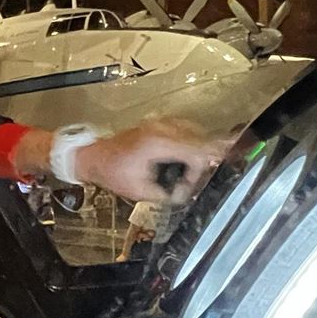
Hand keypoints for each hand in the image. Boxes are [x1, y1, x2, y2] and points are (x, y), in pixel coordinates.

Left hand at [77, 122, 230, 203]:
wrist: (94, 156)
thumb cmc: (113, 173)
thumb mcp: (140, 191)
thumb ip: (167, 194)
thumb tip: (186, 195)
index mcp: (159, 144)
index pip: (196, 150)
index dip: (210, 162)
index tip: (222, 169)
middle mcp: (163, 129)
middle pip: (200, 140)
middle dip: (205, 160)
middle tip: (197, 181)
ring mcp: (161, 123)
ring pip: (195, 132)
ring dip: (200, 150)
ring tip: (193, 172)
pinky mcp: (160, 123)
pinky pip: (185, 130)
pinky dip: (192, 142)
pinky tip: (189, 158)